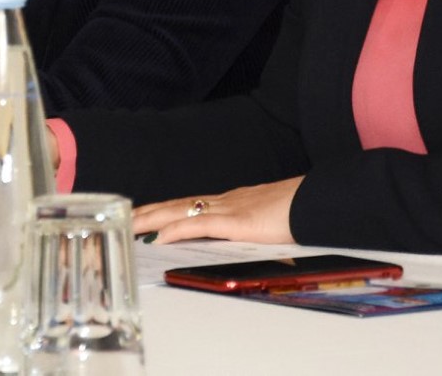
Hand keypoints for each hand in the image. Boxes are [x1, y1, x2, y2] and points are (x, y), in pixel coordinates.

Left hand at [132, 176, 301, 245]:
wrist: (318, 201)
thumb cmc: (301, 211)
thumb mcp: (270, 222)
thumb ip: (253, 229)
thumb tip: (246, 241)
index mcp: (232, 203)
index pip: (191, 205)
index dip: (167, 210)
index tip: (147, 214)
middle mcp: (224, 202)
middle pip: (178, 205)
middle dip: (149, 212)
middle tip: (124, 217)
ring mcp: (228, 210)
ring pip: (180, 212)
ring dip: (152, 219)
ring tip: (129, 224)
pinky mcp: (235, 222)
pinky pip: (199, 225)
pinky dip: (176, 231)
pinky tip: (160, 237)